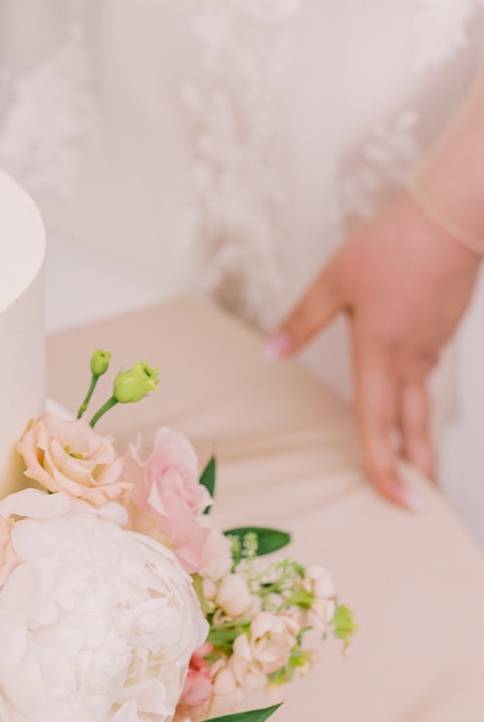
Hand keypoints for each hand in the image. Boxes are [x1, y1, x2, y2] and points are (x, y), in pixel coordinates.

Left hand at [270, 190, 481, 509]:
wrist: (450, 218)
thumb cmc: (391, 246)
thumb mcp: (334, 281)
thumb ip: (303, 321)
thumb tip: (271, 353)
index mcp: (380, 354)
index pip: (379, 425)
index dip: (385, 469)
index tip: (397, 503)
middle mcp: (412, 359)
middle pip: (415, 427)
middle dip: (417, 469)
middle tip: (420, 503)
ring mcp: (432, 345)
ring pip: (423, 400)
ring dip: (420, 435)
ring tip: (416, 463)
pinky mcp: (443, 328)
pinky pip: (427, 369)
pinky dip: (420, 393)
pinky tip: (411, 387)